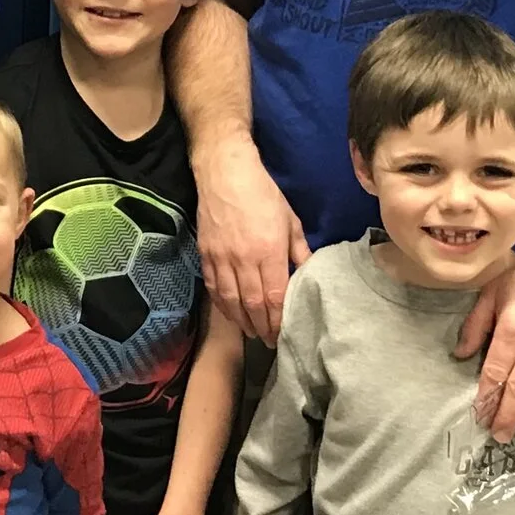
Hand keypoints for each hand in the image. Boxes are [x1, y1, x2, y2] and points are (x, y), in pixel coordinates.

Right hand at [194, 140, 310, 343]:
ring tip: (250, 332)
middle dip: (261, 326)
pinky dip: (221, 303)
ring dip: (241, 320)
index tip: (282, 333)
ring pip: (230, 299)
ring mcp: (222, 257)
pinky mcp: (206, 252)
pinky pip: (213, 285)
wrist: (225, 173)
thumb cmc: (263, 193)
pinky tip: (229, 312)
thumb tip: (308, 273)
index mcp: (269, 251)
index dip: (278, 319)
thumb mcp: (290, 220)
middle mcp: (244, 259)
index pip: (274, 295)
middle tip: (268, 342)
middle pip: (252, 303)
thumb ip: (299, 250)